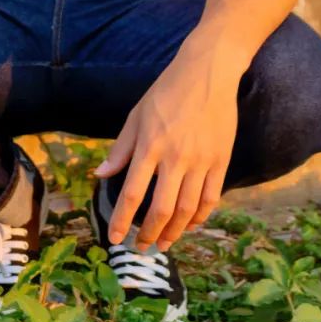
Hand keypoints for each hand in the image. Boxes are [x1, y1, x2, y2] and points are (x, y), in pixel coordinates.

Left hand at [95, 45, 239, 251]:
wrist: (207, 73)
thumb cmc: (166, 93)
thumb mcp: (136, 116)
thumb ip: (120, 149)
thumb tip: (99, 175)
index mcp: (150, 147)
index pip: (133, 193)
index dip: (122, 220)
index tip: (115, 238)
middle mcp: (176, 158)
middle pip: (162, 208)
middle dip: (149, 233)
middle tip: (141, 248)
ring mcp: (201, 160)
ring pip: (188, 208)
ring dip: (174, 231)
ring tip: (163, 244)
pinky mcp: (221, 160)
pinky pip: (211, 197)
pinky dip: (200, 216)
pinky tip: (190, 225)